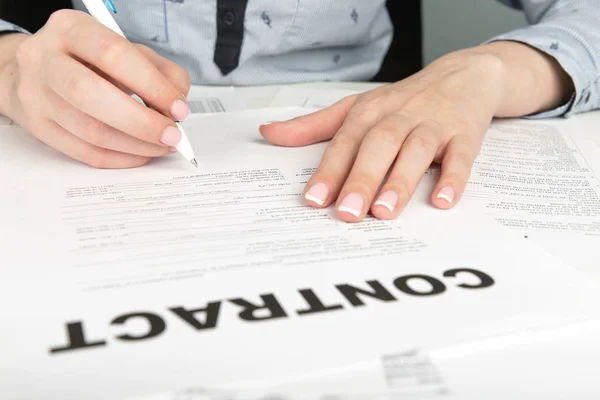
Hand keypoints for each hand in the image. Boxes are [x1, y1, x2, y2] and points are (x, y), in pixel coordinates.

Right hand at [0, 10, 190, 167]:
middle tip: (171, 135)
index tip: (178, 108)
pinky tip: (140, 154)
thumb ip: (161, 71)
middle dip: (142, 122)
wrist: (34, 70)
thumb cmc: (89, 60)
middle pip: (91, 95)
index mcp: (71, 29)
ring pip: (90, 131)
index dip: (152, 86)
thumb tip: (178, 102)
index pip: (114, 55)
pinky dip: (121, 158)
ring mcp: (36, 95)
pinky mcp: (38, 127)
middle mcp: (45, 59)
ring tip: (161, 146)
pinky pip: (84, 153)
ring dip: (136, 145)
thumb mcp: (127, 50)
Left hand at [260, 49, 506, 221]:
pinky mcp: (465, 134)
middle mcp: (399, 116)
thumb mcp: (356, 108)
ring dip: (401, 181)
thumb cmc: (403, 100)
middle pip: (379, 145)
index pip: (345, 142)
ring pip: (417, 150)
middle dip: (362, 179)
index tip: (313, 200)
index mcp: (369, 112)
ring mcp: (433, 124)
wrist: (463, 75)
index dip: (329, 171)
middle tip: (348, 213)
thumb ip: (313, 126)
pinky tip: (442, 200)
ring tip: (385, 211)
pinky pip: (461, 156)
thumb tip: (268, 134)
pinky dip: (453, 177)